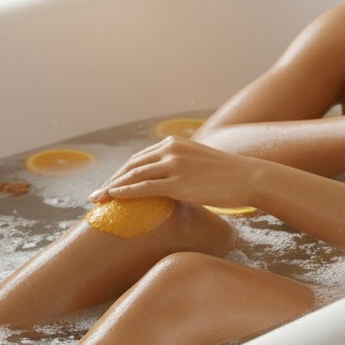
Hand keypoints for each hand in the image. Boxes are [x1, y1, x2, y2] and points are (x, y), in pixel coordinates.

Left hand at [88, 137, 260, 206]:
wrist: (248, 177)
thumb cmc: (227, 175)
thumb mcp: (198, 163)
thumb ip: (181, 168)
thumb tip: (171, 184)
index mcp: (173, 143)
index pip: (139, 158)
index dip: (121, 173)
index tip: (108, 185)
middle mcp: (170, 149)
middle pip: (131, 165)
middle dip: (111, 181)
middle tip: (96, 195)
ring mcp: (173, 165)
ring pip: (133, 175)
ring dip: (112, 188)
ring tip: (97, 201)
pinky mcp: (178, 181)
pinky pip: (145, 186)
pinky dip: (125, 191)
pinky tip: (113, 198)